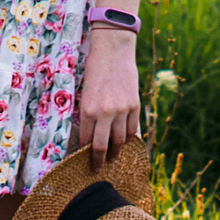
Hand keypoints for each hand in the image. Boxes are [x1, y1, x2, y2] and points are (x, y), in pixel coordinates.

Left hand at [75, 25, 141, 162]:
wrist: (113, 50)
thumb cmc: (94, 69)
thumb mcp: (85, 93)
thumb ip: (88, 114)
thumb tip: (89, 135)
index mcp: (88, 110)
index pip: (87, 142)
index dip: (85, 155)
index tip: (85, 162)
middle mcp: (105, 113)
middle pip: (103, 147)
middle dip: (100, 161)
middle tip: (98, 169)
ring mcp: (122, 110)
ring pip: (120, 141)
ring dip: (116, 152)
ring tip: (113, 158)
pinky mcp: (135, 105)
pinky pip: (133, 129)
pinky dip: (129, 139)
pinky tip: (125, 143)